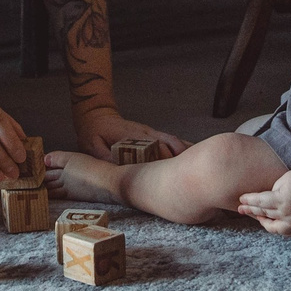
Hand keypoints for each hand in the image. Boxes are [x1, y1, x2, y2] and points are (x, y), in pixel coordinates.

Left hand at [74, 104, 188, 161]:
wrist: (97, 115)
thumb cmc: (94, 133)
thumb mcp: (92, 145)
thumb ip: (103, 156)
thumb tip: (117, 168)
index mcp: (131, 137)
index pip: (152, 147)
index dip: (164, 158)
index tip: (173, 172)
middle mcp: (145, 133)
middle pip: (168, 145)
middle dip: (179, 159)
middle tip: (190, 175)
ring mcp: (150, 132)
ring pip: (173, 141)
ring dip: (184, 152)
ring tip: (197, 167)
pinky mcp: (152, 134)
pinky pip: (171, 139)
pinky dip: (182, 147)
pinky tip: (193, 156)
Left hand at [237, 167, 290, 235]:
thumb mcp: (285, 179)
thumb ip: (273, 191)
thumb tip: (266, 201)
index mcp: (281, 200)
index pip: (259, 202)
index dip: (249, 201)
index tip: (240, 200)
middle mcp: (287, 214)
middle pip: (263, 214)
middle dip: (251, 211)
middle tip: (240, 209)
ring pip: (272, 226)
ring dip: (262, 221)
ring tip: (255, 216)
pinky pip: (284, 232)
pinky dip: (275, 228)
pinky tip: (270, 223)